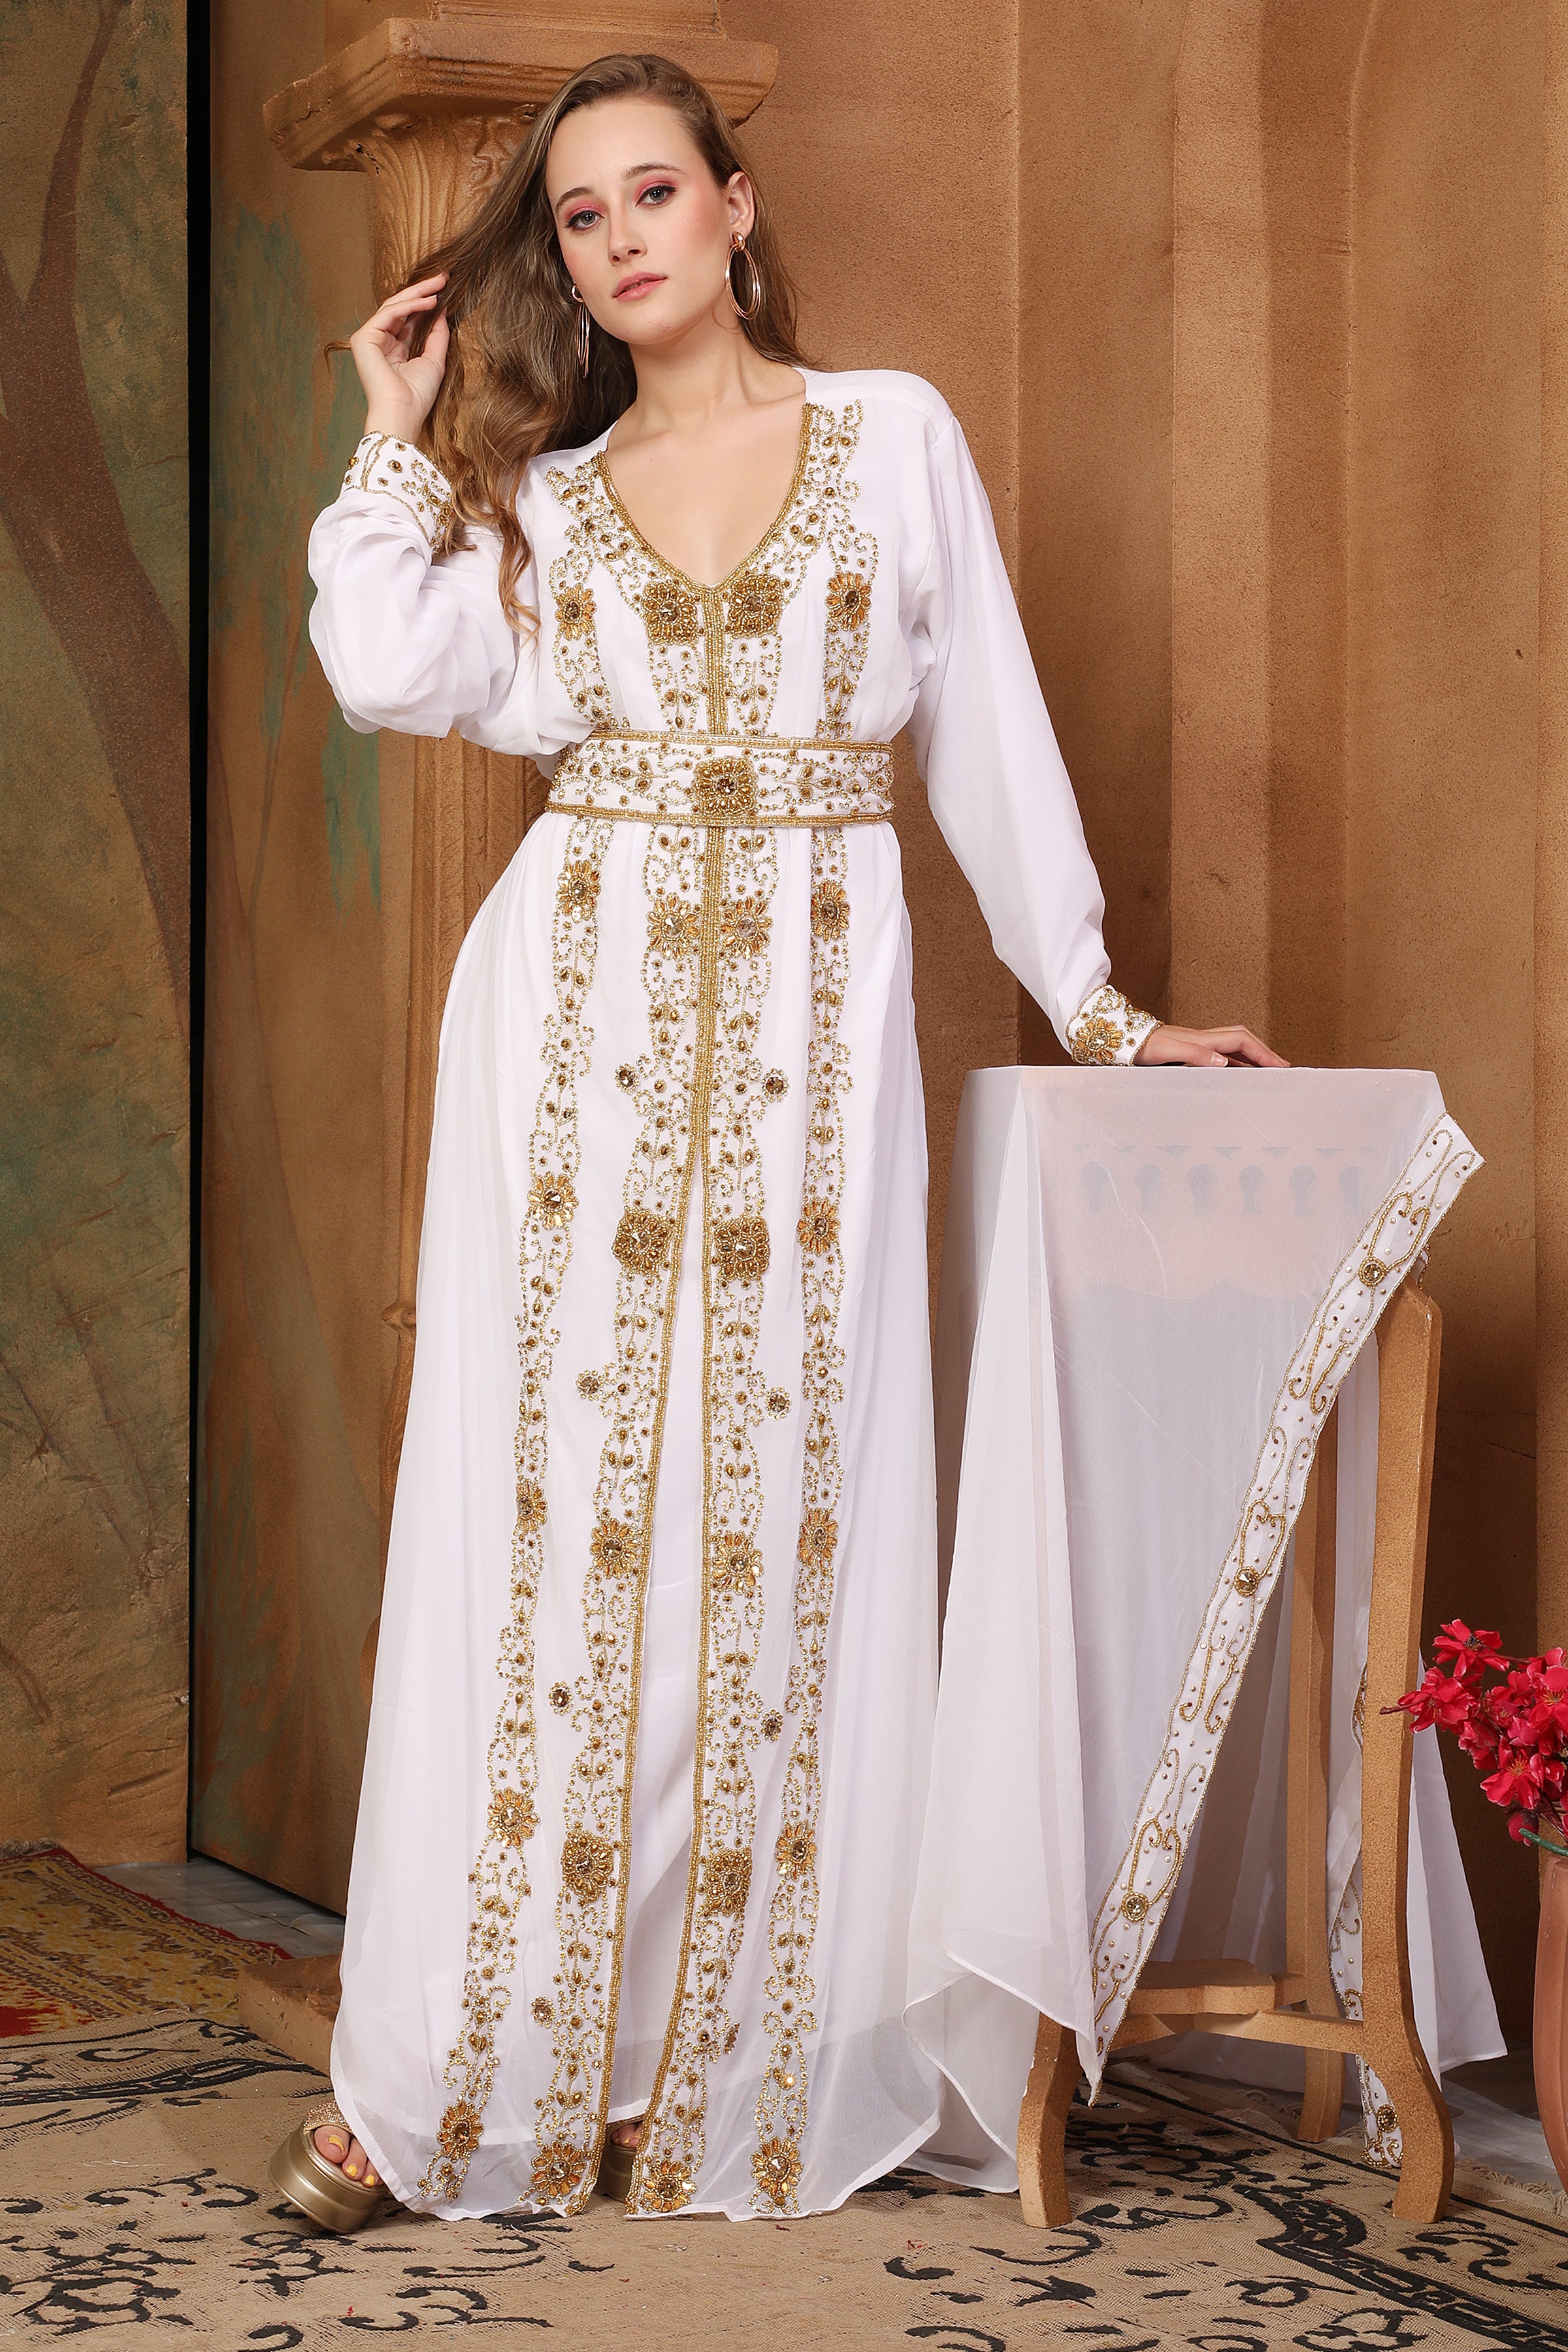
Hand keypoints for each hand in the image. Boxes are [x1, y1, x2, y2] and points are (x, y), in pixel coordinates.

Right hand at [350, 272, 450, 443]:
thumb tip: (442, 310)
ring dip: (418, 293)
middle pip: (401, 307)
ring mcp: (369, 338)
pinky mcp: (364, 337)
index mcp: (393, 349)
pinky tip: (429, 302)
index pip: (409, 317)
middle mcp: (380, 341)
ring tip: (439, 284)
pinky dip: (410, 305)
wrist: (402, 413)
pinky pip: (389, 313)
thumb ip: (437, 335)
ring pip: (394, 306)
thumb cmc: (417, 396)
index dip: (426, 302)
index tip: (446, 288)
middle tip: (444, 277)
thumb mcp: (434, 360)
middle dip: (423, 291)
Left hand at [1133, 1023, 1287, 1068]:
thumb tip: (1223, 1061)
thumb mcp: (1167, 1051)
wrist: (1123, 1040)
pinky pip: (1220, 1057)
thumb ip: (1194, 1055)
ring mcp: (1197, 1046)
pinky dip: (1234, 1065)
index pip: (1242, 1042)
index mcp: (1202, 1039)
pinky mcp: (1189, 1053)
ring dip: (1252, 1059)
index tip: (1280, 1066)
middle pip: (1243, 1041)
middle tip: (1282, 1068)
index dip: (1263, 1052)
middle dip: (1264, 1052)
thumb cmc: (1142, 1046)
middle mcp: (1203, 1040)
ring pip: (1233, 1049)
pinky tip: (1236, 1076)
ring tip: (1266, 1073)